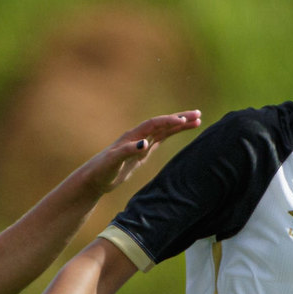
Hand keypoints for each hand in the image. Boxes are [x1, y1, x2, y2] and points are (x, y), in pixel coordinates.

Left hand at [79, 111, 203, 194]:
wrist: (94, 178)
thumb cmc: (101, 170)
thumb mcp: (113, 161)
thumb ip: (127, 151)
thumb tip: (144, 144)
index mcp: (132, 136)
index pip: (154, 124)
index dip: (168, 121)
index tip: (183, 121)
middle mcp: (138, 136)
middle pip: (162, 123)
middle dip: (180, 118)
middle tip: (198, 114)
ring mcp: (141, 144)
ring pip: (164, 130)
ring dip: (180, 125)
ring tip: (197, 120)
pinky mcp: (142, 152)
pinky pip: (161, 140)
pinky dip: (172, 134)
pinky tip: (181, 130)